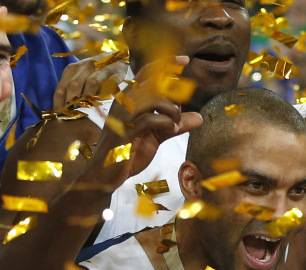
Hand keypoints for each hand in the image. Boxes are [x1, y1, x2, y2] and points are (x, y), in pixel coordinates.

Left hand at [52, 52, 128, 109]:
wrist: (117, 59)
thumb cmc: (95, 73)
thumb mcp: (80, 77)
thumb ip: (71, 90)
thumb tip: (63, 110)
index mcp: (73, 69)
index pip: (61, 88)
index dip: (59, 104)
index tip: (60, 116)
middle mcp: (85, 66)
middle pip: (74, 85)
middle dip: (72, 103)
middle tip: (73, 116)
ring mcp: (102, 68)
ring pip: (92, 83)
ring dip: (88, 99)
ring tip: (87, 112)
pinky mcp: (117, 73)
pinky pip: (110, 84)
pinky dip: (106, 94)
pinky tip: (104, 103)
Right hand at [91, 56, 202, 182]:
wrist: (105, 175)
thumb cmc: (129, 153)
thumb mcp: (157, 136)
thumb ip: (175, 125)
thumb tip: (200, 117)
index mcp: (128, 100)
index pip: (146, 74)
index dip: (166, 65)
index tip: (185, 59)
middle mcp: (123, 103)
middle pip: (154, 83)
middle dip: (173, 95)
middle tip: (177, 114)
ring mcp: (122, 117)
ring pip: (154, 98)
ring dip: (171, 110)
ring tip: (174, 124)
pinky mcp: (125, 132)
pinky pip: (151, 119)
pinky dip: (166, 124)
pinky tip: (169, 131)